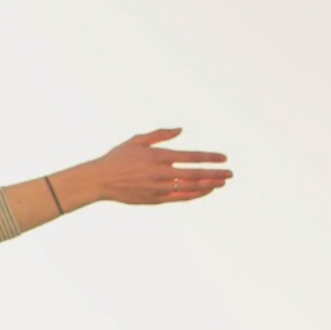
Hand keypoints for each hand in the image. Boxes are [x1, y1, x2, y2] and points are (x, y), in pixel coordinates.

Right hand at [83, 129, 230, 205]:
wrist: (99, 181)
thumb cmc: (118, 158)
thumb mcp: (137, 140)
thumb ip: (160, 134)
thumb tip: (180, 130)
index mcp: (159, 157)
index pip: (192, 157)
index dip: (210, 158)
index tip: (223, 158)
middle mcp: (161, 174)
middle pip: (196, 174)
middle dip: (216, 174)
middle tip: (230, 174)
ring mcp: (159, 188)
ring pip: (190, 188)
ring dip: (208, 186)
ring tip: (221, 183)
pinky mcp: (155, 199)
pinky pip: (180, 198)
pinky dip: (194, 195)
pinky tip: (204, 191)